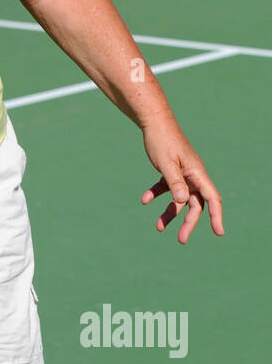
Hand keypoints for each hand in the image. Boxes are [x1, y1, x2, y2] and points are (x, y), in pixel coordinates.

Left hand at [140, 121, 223, 243]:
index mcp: (197, 174)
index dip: (216, 216)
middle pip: (195, 204)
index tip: (218, 232)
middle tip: (181, 240)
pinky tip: (144, 200)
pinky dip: (156, 194)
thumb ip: (175, 183)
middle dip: (189, 222)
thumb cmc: (162, 141)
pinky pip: (166, 188)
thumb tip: (183, 201)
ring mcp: (182, 174)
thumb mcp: (167, 164)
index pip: (212, 198)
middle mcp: (193, 176)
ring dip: (170, 213)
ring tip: (158, 228)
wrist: (153, 122)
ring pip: (179, 199)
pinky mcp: (171, 171)